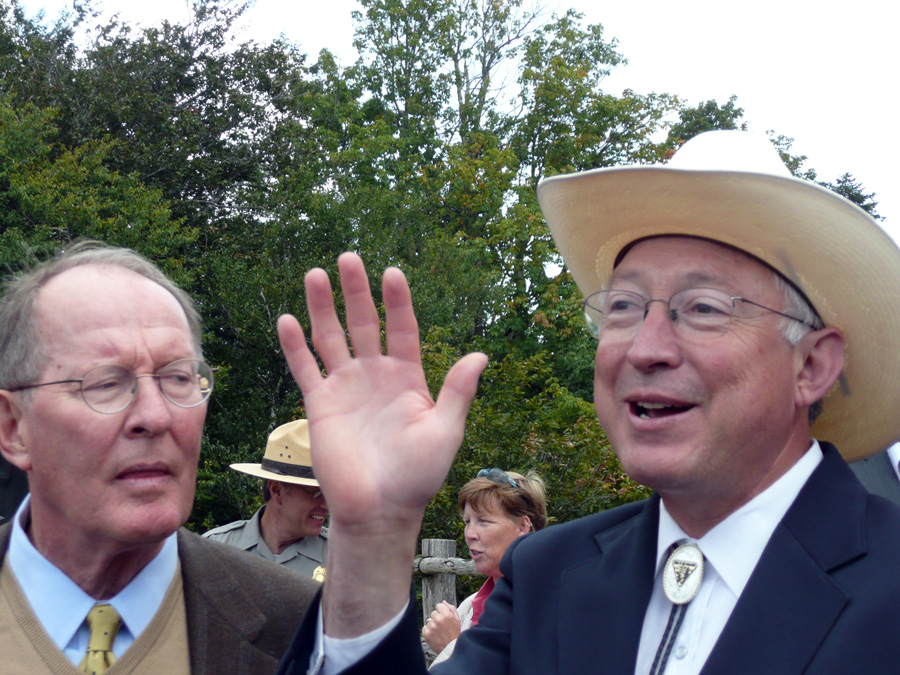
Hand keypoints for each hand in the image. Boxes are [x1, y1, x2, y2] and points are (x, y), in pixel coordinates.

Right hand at [278, 252, 486, 635]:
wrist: (379, 509)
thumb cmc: (417, 474)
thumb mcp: (445, 431)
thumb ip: (457, 391)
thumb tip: (479, 355)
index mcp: (408, 378)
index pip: (402, 329)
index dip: (397, 302)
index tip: (392, 274)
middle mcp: (375, 375)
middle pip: (364, 323)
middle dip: (356, 292)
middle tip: (349, 259)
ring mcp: (346, 387)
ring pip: (331, 337)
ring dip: (323, 307)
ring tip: (316, 273)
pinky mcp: (320, 404)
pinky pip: (305, 368)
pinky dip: (294, 345)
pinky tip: (287, 318)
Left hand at [422, 601, 461, 653]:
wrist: (451, 649)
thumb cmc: (455, 634)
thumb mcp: (457, 620)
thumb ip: (451, 608)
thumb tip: (443, 602)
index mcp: (446, 615)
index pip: (439, 606)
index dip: (442, 611)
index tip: (444, 617)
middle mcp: (438, 619)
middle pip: (433, 613)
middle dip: (437, 618)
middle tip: (442, 626)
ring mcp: (431, 627)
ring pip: (429, 620)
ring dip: (433, 625)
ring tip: (439, 631)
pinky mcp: (426, 634)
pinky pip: (425, 628)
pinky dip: (428, 631)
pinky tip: (434, 635)